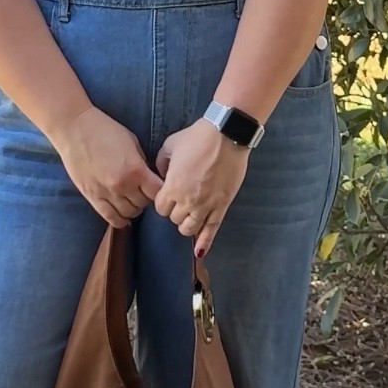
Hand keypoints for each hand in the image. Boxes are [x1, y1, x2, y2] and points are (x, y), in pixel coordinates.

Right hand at [52, 107, 161, 227]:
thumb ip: (142, 162)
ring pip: (129, 213)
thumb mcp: (132, 142)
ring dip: (134, 208)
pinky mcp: (92, 197)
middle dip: (147, 198)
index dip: (160, 190)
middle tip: (143, 191)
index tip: (158, 186)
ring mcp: (106, 193)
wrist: (75, 129)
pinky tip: (124, 218)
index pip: (157, 192)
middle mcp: (122, 185)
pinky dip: (120, 221)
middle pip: (144, 204)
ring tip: (132, 200)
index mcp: (135, 170)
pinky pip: (110, 217)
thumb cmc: (105, 130)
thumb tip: (149, 178)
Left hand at [153, 118, 248, 257]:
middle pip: (174, 220)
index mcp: (172, 187)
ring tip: (190, 217)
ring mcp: (206, 205)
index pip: (161, 209)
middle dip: (175, 212)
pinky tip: (199, 252)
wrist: (226, 135)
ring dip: (187, 225)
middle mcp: (188, 200)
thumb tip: (161, 175)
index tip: (168, 196)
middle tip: (180, 202)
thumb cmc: (196, 138)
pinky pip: (212, 229)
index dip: (163, 203)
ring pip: (190, 229)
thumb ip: (161, 164)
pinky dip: (205, 242)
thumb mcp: (170, 146)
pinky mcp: (222, 206)